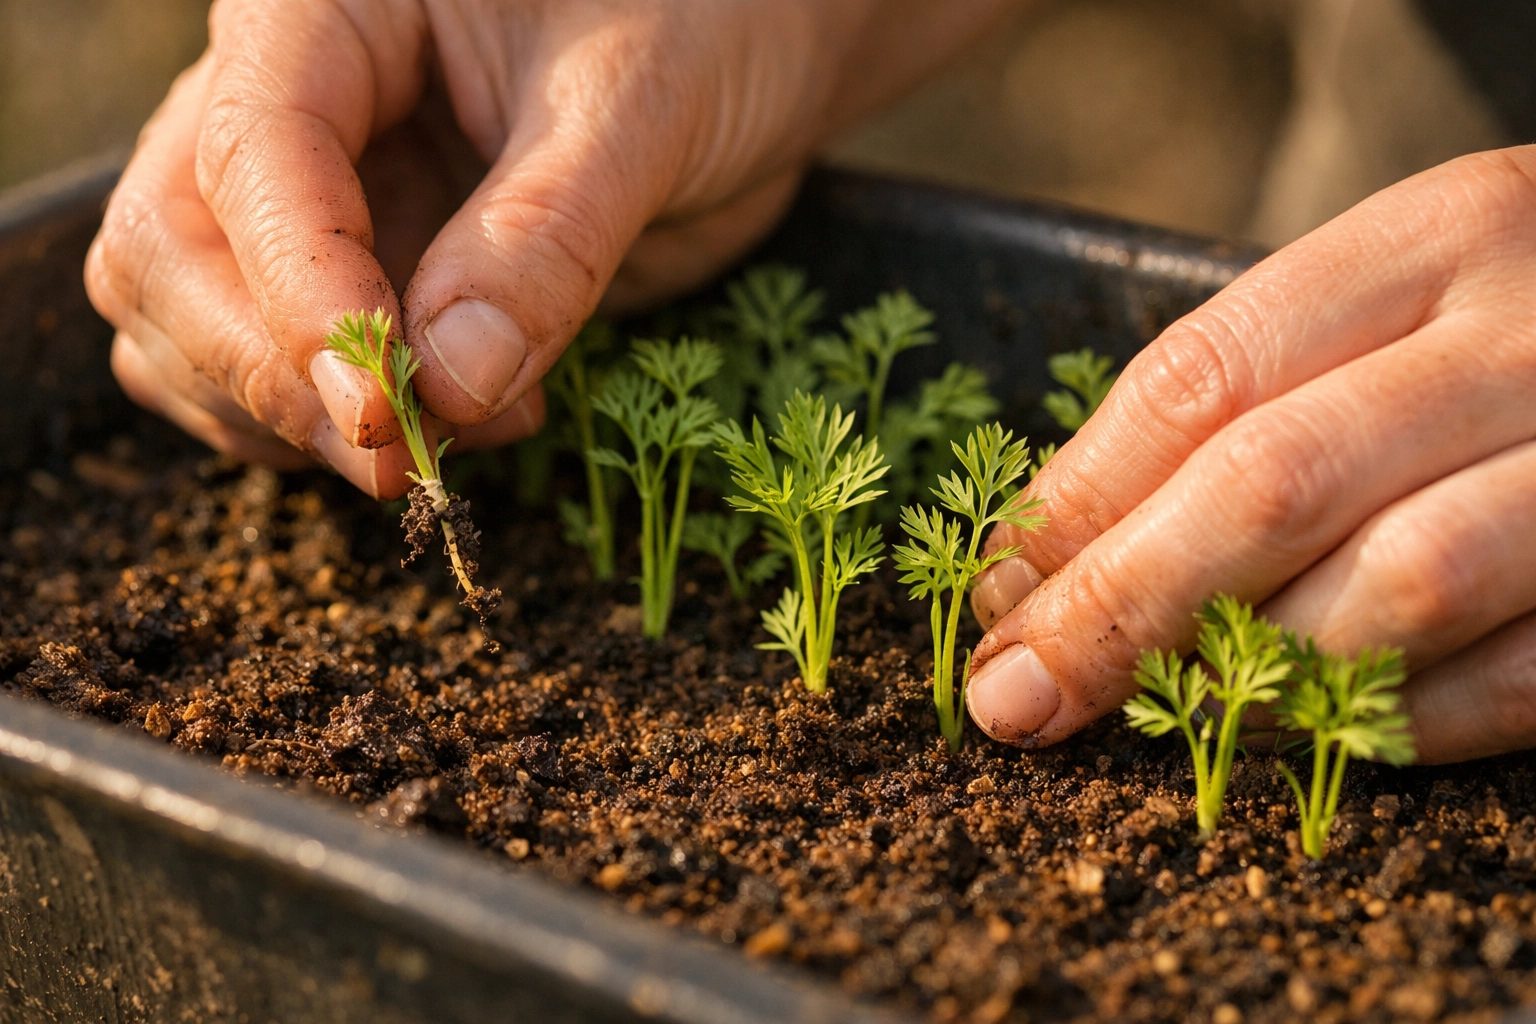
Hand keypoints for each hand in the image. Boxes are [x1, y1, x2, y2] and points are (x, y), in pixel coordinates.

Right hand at [86, 0, 1016, 496]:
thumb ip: (547, 237)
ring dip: (293, 419)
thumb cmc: (702, 23)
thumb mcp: (643, 107)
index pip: (252, 156)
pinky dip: (336, 430)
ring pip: (190, 325)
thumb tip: (450, 386)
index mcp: (329, 9)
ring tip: (462, 428)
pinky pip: (272, 371)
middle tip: (400, 458)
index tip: (382, 410)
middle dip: (268, 373)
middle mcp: (290, 98)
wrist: (746, 50)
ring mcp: (315, 197)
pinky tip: (466, 418)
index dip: (300, 297)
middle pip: (173, 251)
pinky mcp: (357, 275)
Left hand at [965, 147, 1535, 764]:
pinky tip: (1300, 735)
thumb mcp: (1370, 318)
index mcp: (1441, 237)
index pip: (1203, 378)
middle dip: (1122, 609)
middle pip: (1276, 483)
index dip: (1079, 506)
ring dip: (1241, 676)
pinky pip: (1508, 682)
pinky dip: (1385, 727)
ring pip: (1395, 590)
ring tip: (1155, 714)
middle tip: (1020, 697)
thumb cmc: (1492, 336)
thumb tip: (1034, 567)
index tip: (995, 596)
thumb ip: (1224, 414)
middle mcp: (1531, 336)